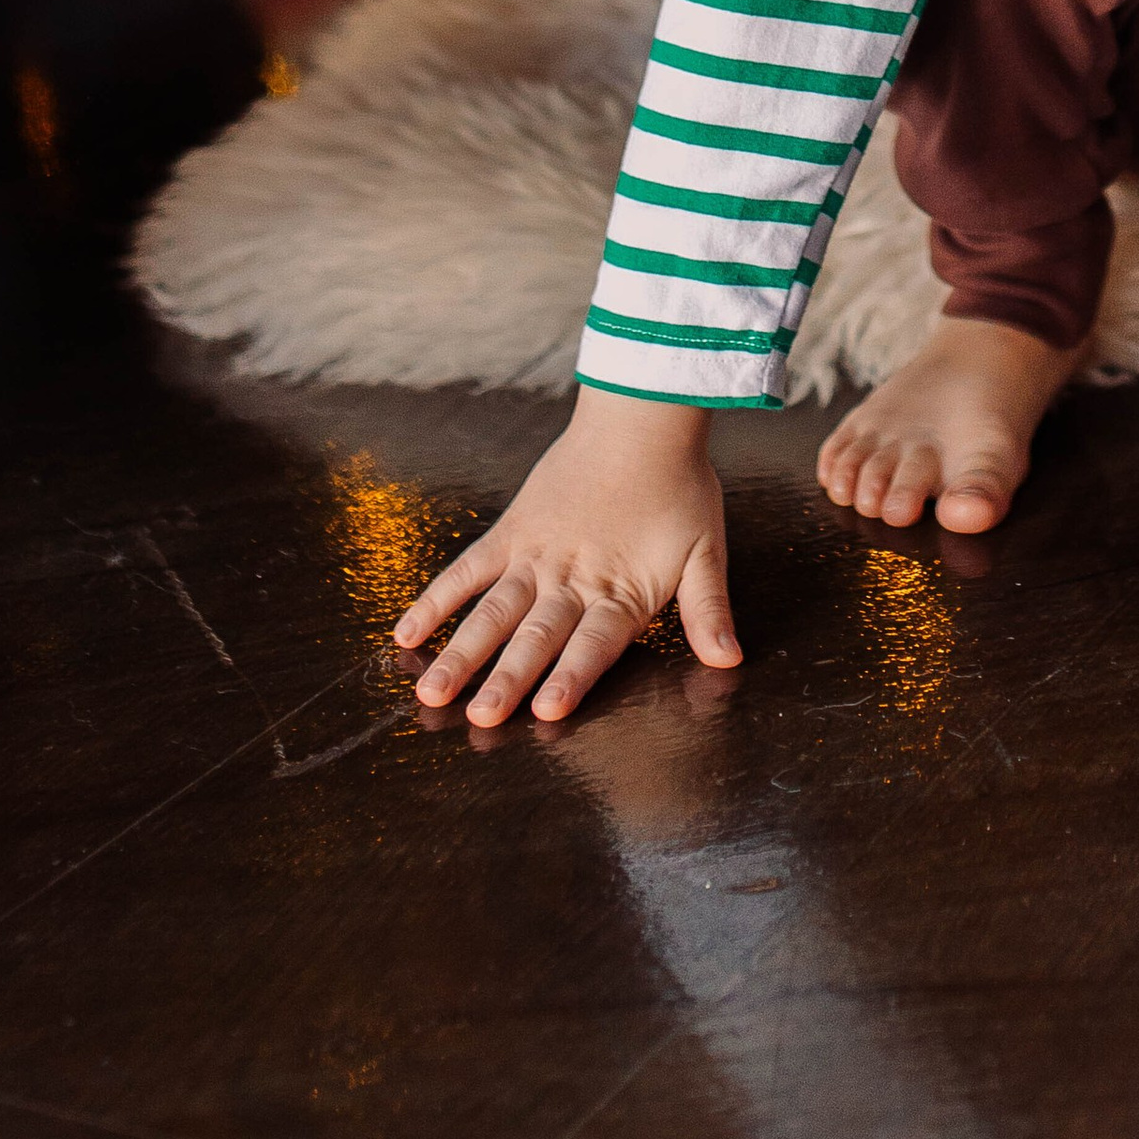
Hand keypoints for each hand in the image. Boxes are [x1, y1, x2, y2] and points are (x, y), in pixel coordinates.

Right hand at [391, 387, 741, 726]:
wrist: (642, 420)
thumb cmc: (679, 488)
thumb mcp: (706, 550)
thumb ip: (709, 610)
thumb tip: (730, 661)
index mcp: (620, 592)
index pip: (593, 644)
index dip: (571, 676)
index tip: (547, 710)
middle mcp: (572, 579)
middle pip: (536, 636)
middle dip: (506, 679)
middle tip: (478, 717)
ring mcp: (536, 556)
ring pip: (493, 611)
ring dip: (463, 652)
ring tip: (432, 691)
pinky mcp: (512, 532)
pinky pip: (467, 569)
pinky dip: (438, 600)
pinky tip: (407, 632)